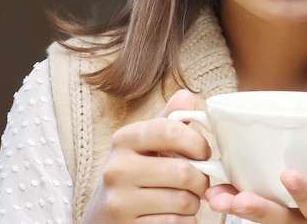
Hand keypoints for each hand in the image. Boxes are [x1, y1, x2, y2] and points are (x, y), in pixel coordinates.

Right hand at [82, 90, 210, 222]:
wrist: (102, 218)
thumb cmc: (133, 175)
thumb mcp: (145, 144)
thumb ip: (168, 121)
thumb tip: (187, 96)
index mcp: (124, 139)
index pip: (170, 130)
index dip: (197, 142)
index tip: (204, 152)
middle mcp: (117, 169)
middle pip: (183, 171)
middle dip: (201, 179)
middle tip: (200, 180)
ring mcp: (120, 201)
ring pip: (183, 200)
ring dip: (194, 202)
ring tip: (184, 197)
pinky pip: (176, 223)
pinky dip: (185, 221)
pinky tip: (174, 215)